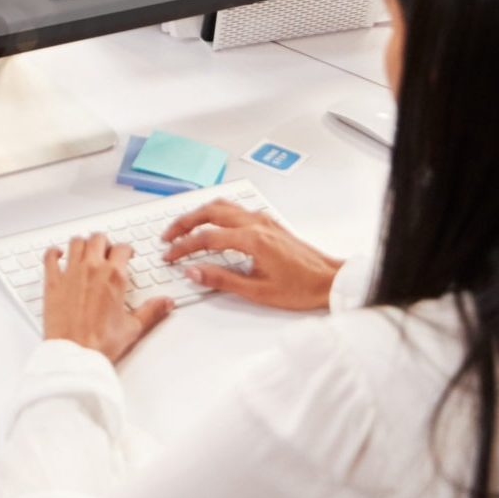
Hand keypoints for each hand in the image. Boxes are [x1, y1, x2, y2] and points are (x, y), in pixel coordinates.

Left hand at [40, 233, 173, 361]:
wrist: (75, 354)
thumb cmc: (100, 343)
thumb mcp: (133, 327)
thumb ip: (151, 311)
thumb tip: (165, 303)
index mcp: (114, 277)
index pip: (122, 248)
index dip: (126, 249)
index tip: (127, 254)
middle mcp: (92, 269)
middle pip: (98, 239)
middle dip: (105, 242)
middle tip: (107, 251)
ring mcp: (70, 272)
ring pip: (76, 242)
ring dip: (83, 243)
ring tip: (86, 250)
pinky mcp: (53, 281)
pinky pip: (50, 257)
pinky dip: (54, 252)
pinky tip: (58, 254)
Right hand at [161, 201, 341, 310]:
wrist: (331, 280)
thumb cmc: (301, 288)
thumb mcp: (258, 292)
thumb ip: (222, 280)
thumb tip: (194, 271)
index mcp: (252, 239)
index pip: (206, 237)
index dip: (183, 246)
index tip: (170, 256)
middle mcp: (256, 223)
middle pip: (209, 213)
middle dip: (184, 222)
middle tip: (168, 236)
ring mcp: (263, 219)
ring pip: (222, 205)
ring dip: (198, 213)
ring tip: (183, 227)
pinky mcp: (268, 222)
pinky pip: (235, 208)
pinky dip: (215, 212)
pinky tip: (211, 222)